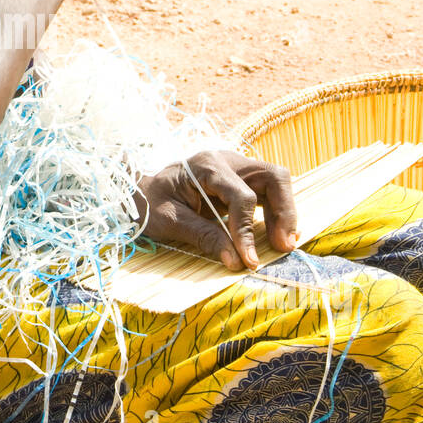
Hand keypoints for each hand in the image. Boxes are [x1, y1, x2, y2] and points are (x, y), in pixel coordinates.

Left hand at [134, 151, 297, 271]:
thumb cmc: (149, 201)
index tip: (248, 259)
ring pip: (277, 182)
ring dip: (286, 212)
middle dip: (284, 211)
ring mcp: (236, 168)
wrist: (137, 189)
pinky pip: (268, 192)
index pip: (242, 196)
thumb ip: (203, 237)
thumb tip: (235, 261)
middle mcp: (227, 161)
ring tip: (285, 243)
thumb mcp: (169, 221)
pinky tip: (279, 234)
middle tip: (283, 246)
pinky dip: (278, 211)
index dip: (247, 230)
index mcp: (207, 165)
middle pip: (273, 177)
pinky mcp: (239, 181)